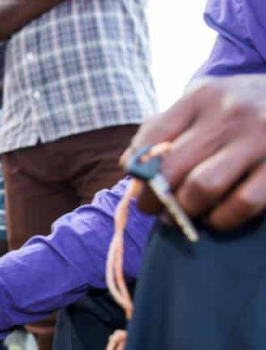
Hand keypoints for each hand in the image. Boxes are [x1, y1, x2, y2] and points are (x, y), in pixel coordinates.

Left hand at [125, 75, 265, 230]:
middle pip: (172, 168)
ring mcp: (258, 139)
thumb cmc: (239, 108)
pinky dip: (221, 220)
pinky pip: (240, 205)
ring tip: (183, 215)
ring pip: (202, 188)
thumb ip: (165, 128)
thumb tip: (130, 164)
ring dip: (185, 211)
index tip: (139, 187)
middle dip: (154, 198)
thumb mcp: (204, 103)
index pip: (152, 138)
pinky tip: (216, 218)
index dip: (137, 171)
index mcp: (202, 96)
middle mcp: (230, 113)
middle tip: (154, 209)